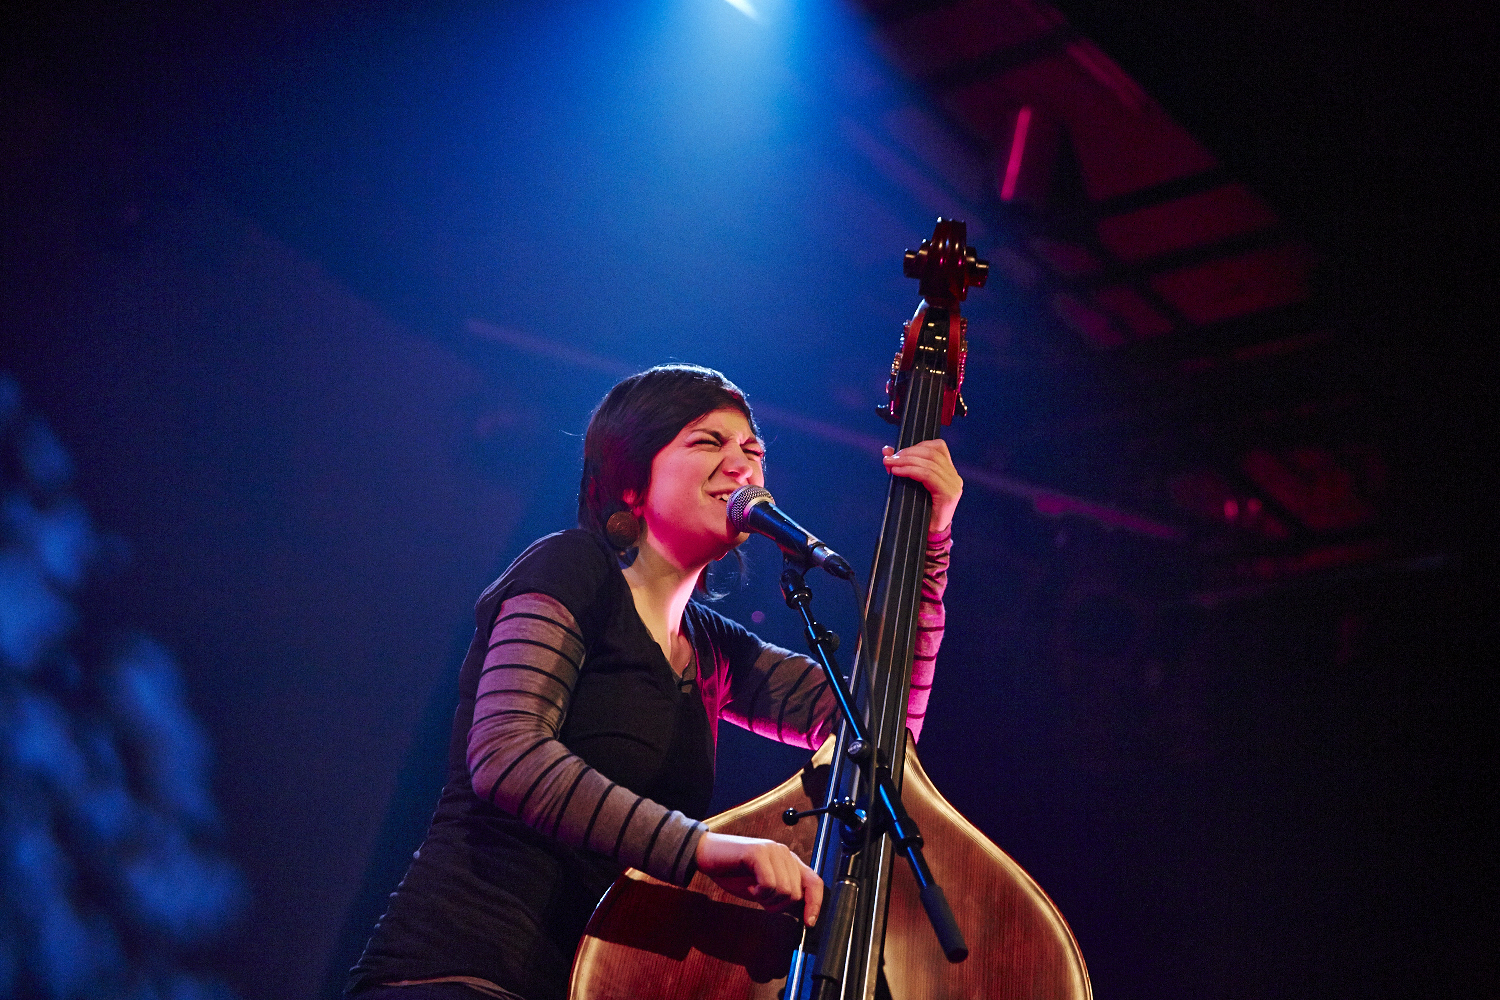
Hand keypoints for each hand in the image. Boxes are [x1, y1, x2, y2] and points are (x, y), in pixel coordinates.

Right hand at [694, 831, 823, 926]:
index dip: (815, 904)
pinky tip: (750, 886)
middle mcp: (785, 853)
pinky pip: (769, 884)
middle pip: (797, 893)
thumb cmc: (735, 872)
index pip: (814, 882)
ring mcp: (773, 850)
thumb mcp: (763, 888)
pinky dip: (759, 892)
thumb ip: (782, 894)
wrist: (708, 854)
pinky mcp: (759, 852)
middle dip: (779, 906)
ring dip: (767, 899)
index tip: (809, 923)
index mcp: (789, 861)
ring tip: (754, 891)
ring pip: (785, 890)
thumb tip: (801, 913)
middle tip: (761, 900)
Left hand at [883, 440, 962, 533]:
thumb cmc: (919, 509)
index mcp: (948, 470)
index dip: (917, 446)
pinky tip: (898, 472)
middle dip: (907, 453)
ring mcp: (953, 484)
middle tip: (889, 458)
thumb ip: (901, 466)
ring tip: (890, 464)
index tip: (898, 452)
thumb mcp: (910, 483)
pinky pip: (928, 475)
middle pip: (931, 453)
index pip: (937, 446)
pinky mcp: (948, 493)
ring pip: (929, 463)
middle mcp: (954, 475)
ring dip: (906, 461)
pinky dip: (910, 471)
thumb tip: (886, 450)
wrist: (928, 534)